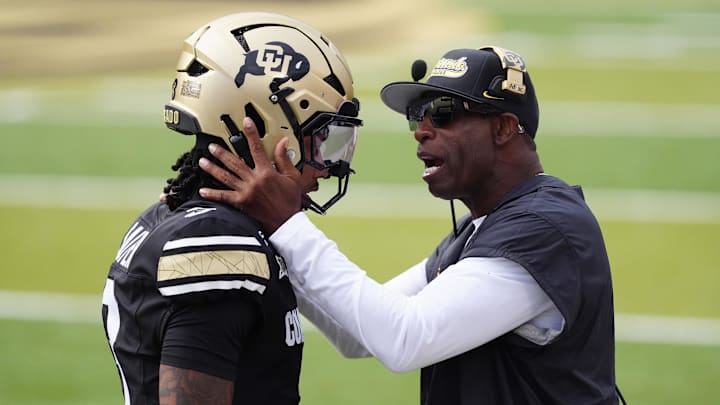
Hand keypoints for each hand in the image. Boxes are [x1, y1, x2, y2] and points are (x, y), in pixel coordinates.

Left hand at [198, 117, 302, 233]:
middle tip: (212, 146)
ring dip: (213, 168)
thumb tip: (283, 144)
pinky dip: (213, 193)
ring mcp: (245, 192)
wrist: (286, 224)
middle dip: (222, 152)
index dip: (251, 133)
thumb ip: (284, 160)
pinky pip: (224, 197)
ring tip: (203, 161)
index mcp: (267, 172)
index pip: (257, 148)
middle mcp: (254, 180)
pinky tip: (203, 190)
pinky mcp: (241, 203)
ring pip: (226, 176)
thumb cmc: (290, 203)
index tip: (245, 123)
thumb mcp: (293, 178)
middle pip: (234, 162)